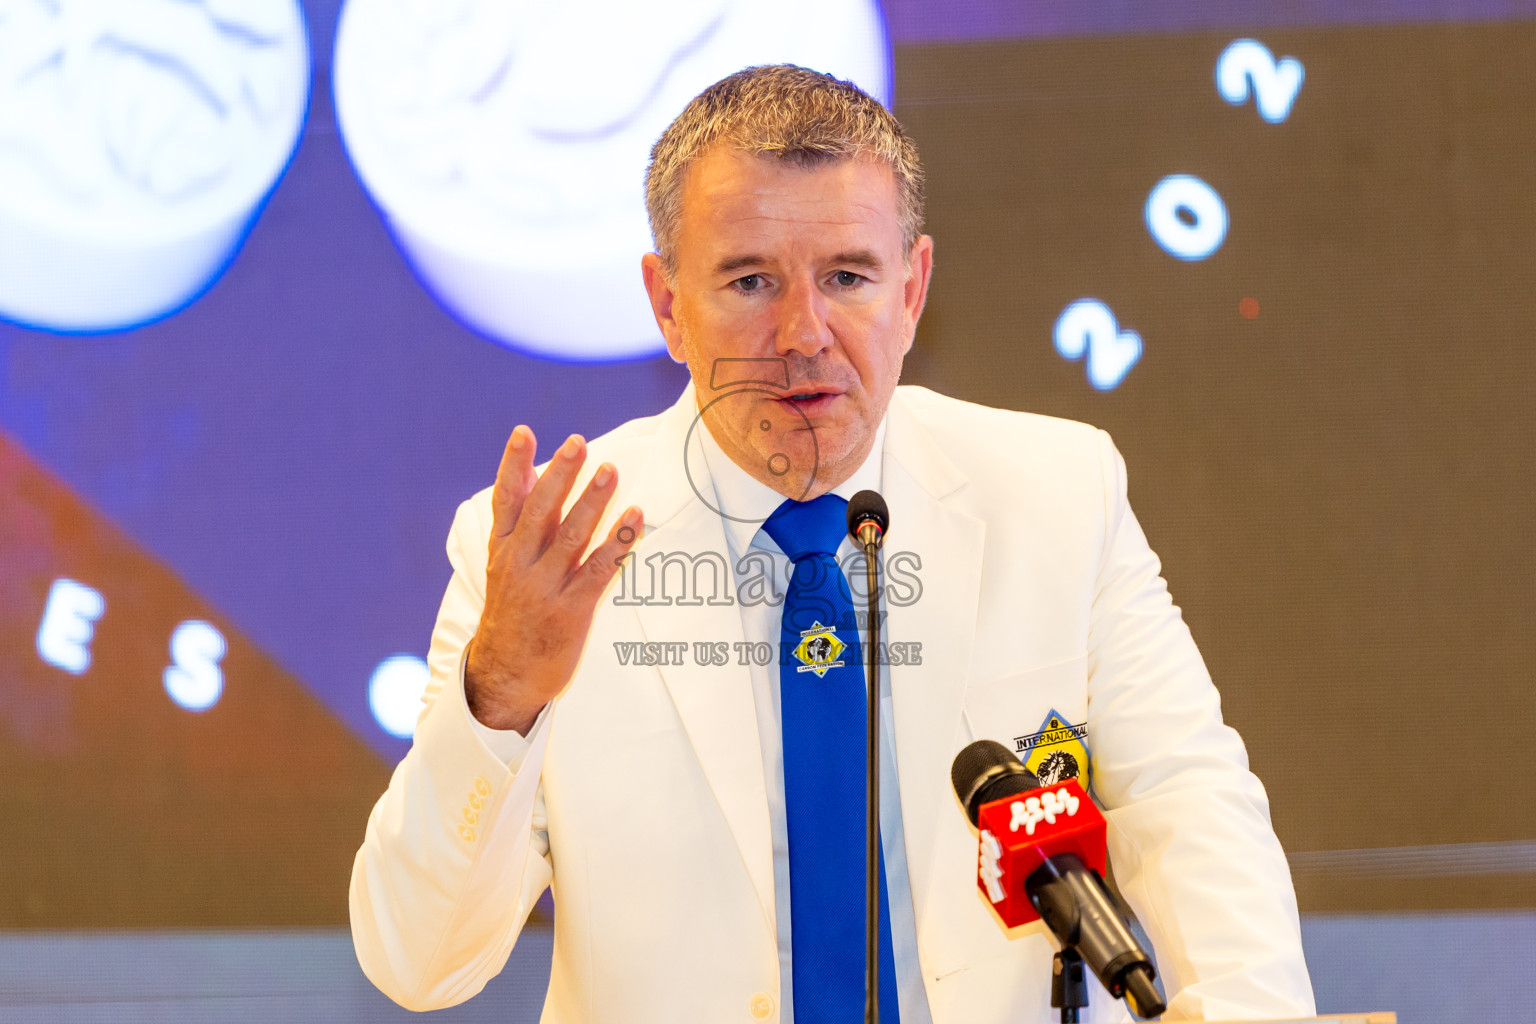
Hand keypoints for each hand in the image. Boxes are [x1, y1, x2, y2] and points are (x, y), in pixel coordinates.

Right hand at [464, 426, 642, 733]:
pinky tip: (636, 518)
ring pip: (571, 536)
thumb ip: (523, 522)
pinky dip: (618, 542)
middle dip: (560, 475)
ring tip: (610, 470)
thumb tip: (537, 472)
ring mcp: (545, 587)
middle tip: (578, 442)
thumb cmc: (513, 611)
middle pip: (541, 511)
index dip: (514, 465)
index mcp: (503, 550)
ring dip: (592, 501)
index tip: (524, 432)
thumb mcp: (505, 566)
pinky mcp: (572, 610)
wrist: (505, 675)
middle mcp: (520, 564)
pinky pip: (599, 569)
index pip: (506, 500)